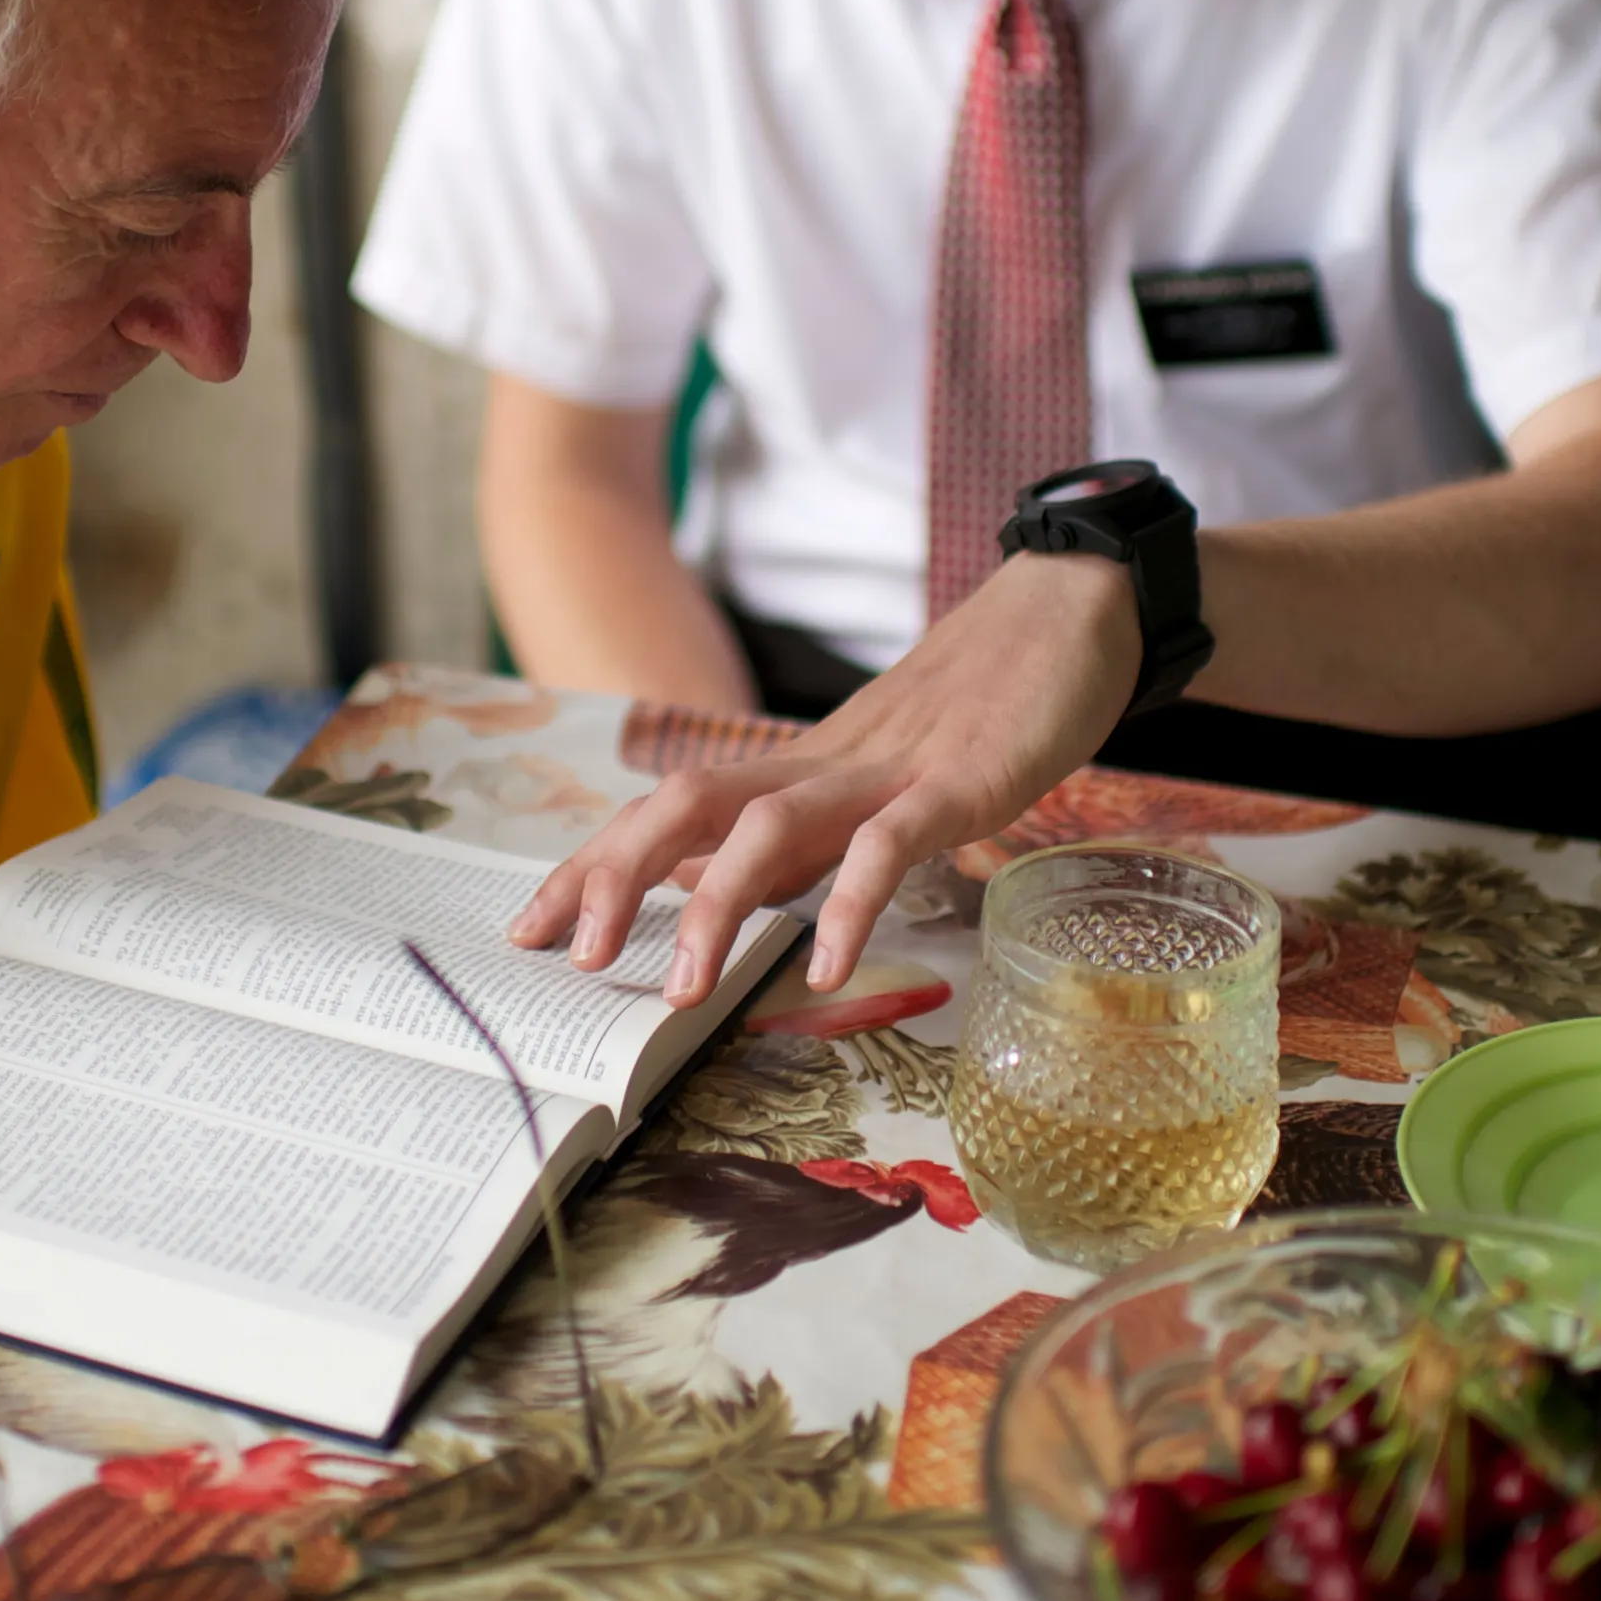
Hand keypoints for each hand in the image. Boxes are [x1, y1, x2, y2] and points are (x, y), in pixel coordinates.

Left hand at [506, 551, 1141, 1006]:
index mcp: (798, 771)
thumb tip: (719, 899)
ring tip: (682, 990)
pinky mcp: (960, 779)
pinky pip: (889, 842)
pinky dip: (849, 903)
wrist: (1069, 610)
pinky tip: (823, 965)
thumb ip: (803, 839)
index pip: (670, 813)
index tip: (531, 925)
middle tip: (574, 956)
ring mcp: (889, 769)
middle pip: (687, 804)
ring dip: (715, 906)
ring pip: (769, 825)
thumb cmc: (981, 708)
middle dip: (616, 875)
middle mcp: (822, 765)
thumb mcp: (876, 783)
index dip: (596, 865)